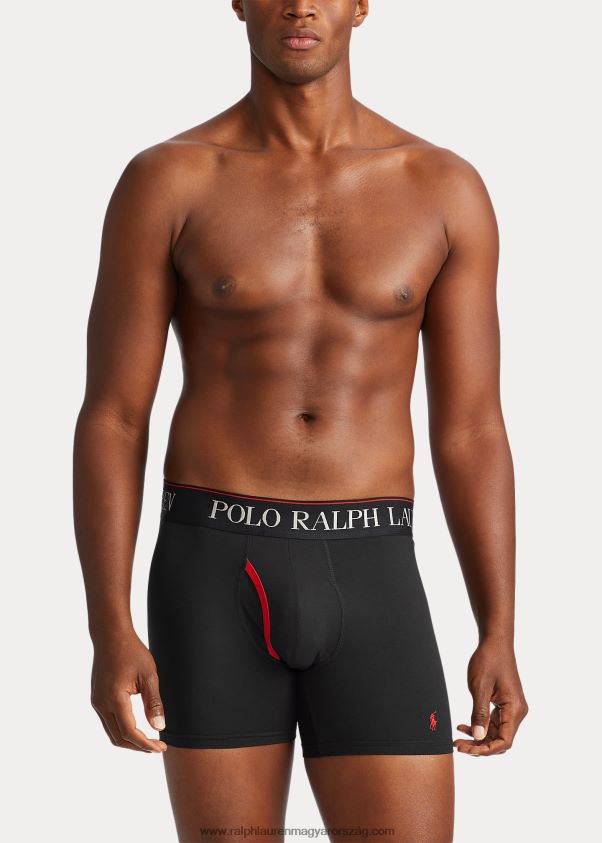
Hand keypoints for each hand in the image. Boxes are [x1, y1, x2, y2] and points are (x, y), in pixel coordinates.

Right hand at [90, 631, 166, 751]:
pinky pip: (108, 722)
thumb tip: (159, 727)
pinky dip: (121, 730)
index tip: (161, 747)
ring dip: (129, 740)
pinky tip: (136, 727)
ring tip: (148, 740)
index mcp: (114, 699)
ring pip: (111, 732)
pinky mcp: (96, 698)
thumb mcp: (149, 675)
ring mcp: (96, 701)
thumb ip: (153, 702)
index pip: (129, 733)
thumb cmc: (132, 651)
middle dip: (138, 746)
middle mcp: (101, 704)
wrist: (110, 635)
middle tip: (157, 747)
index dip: (146, 744)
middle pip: (118, 738)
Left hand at [454, 637, 527, 755]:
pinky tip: (463, 726)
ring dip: (478, 737)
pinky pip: (493, 722)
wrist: (495, 642)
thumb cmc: (488, 660)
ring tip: (458, 737)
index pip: (505, 742)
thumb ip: (479, 714)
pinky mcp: (505, 704)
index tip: (466, 749)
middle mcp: (517, 712)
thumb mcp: (480, 687)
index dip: (485, 750)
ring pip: (496, 733)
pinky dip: (480, 726)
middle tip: (457, 745)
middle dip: (479, 746)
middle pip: (500, 740)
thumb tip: (478, 738)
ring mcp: (511, 708)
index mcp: (515, 709)